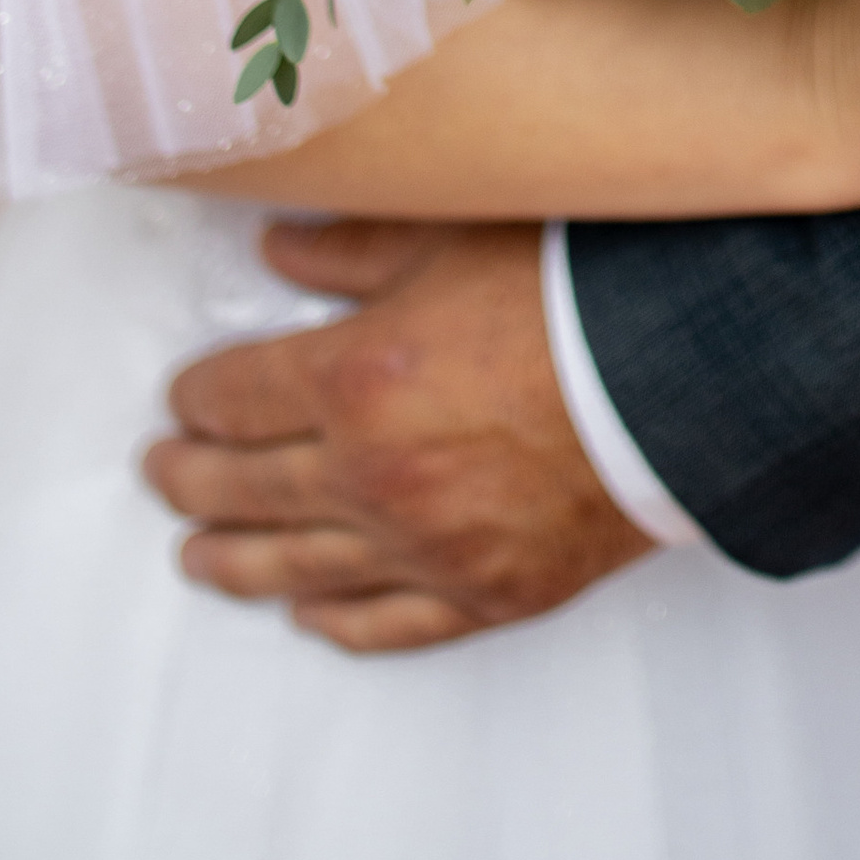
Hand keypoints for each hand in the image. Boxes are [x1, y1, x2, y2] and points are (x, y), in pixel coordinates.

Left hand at [142, 217, 649, 652]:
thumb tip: (279, 249)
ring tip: (198, 556)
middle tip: (163, 474)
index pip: (234, 399)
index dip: (197, 398)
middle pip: (244, 489)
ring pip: (296, 569)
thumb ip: (353, 247)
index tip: (184, 397)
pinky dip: (336, 620)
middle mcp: (374, 477)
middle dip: (191, 479)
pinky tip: (308, 615)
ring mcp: (427, 548)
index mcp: (356, 379)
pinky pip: (386, 623)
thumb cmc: (586, 295)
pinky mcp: (485, 594)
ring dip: (234, 561)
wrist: (697, 380)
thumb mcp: (457, 235)